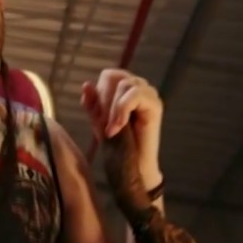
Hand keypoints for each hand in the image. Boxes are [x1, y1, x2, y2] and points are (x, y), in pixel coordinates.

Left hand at [80, 68, 163, 187]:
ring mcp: (149, 94)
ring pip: (124, 84)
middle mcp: (138, 87)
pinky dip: (122, 110)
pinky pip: (135, 94)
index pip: (108, 75)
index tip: (97, 117)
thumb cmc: (116, 145)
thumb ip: (92, 103)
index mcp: (125, 88)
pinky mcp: (156, 104)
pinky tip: (119, 127)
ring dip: (113, 108)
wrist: (132, 167)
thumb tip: (86, 84)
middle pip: (114, 76)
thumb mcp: (98, 121)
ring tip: (112, 129)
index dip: (99, 93)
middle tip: (104, 124)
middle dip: (104, 100)